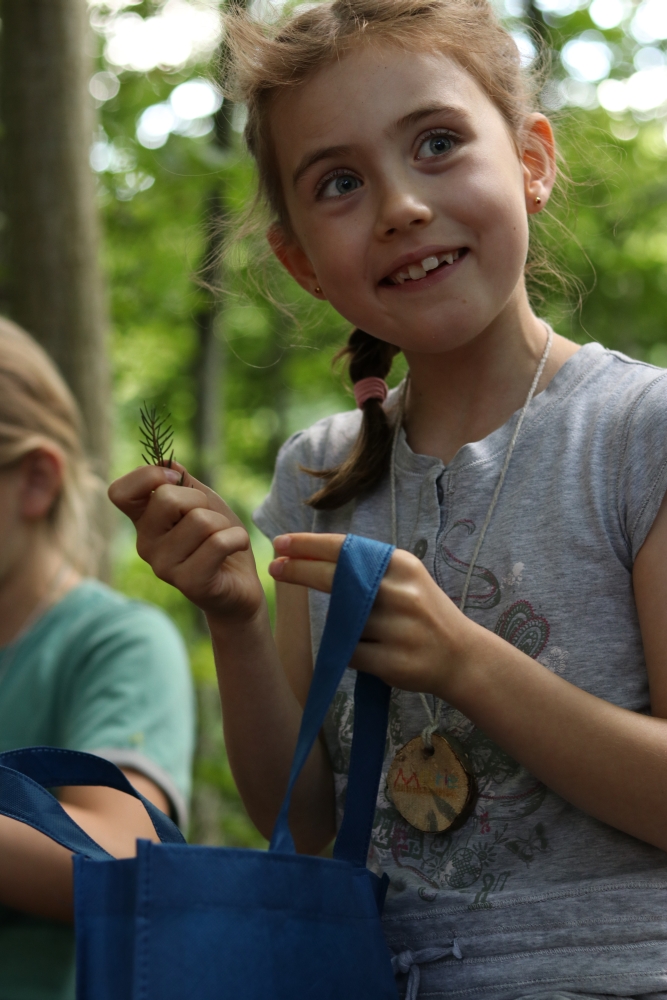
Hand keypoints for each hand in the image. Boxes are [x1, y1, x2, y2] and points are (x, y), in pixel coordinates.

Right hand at [108, 464, 264, 622]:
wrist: (240, 585)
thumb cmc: (218, 539)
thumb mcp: (202, 502)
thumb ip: (183, 482)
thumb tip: (167, 461)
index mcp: (143, 522)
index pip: (119, 492)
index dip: (147, 476)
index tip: (175, 479)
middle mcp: (145, 545)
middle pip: (166, 498)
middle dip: (200, 501)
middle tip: (210, 521)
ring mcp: (164, 567)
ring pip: (200, 521)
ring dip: (223, 525)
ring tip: (223, 540)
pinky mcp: (189, 583)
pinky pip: (218, 543)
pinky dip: (237, 538)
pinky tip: (235, 549)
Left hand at [269, 533, 474, 697]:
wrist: (462, 657)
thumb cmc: (422, 613)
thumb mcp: (403, 579)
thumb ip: (367, 569)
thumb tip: (309, 556)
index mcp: (401, 565)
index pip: (347, 549)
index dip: (309, 545)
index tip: (280, 543)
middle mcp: (400, 593)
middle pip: (336, 579)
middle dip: (300, 571)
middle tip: (275, 567)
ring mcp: (398, 628)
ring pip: (342, 623)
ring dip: (343, 627)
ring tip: (370, 631)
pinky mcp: (394, 662)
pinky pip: (350, 654)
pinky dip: (352, 653)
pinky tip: (374, 653)